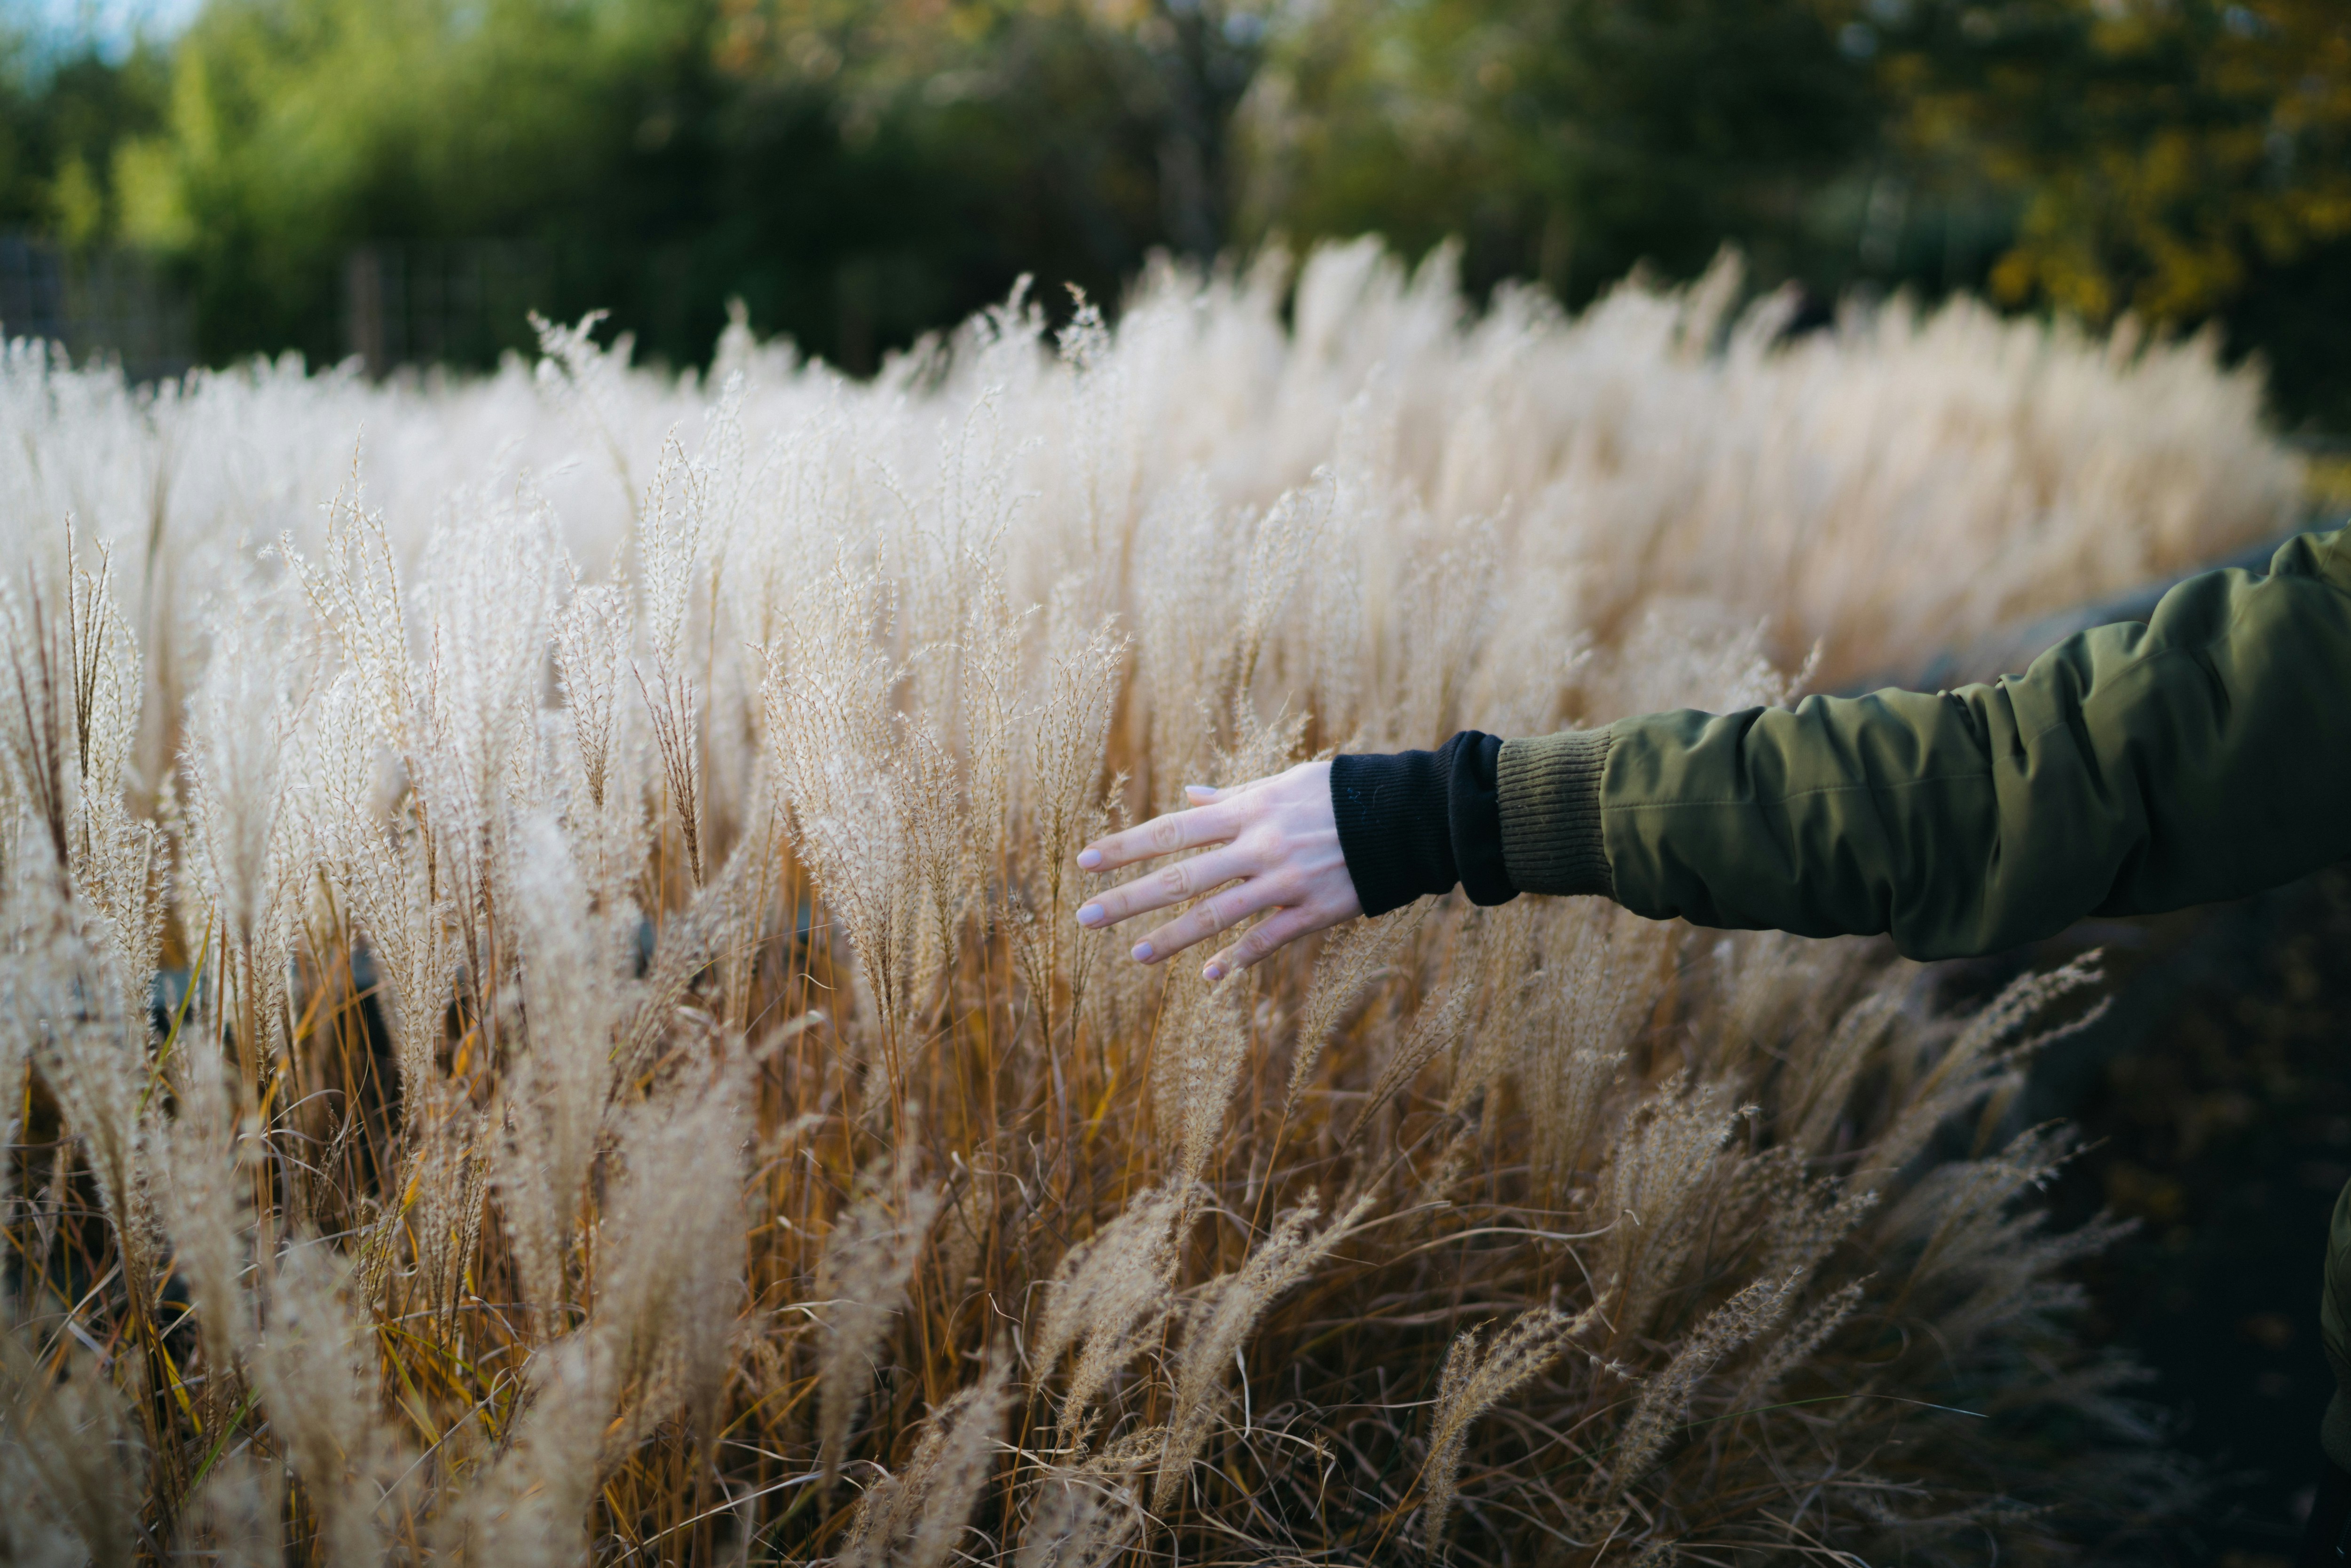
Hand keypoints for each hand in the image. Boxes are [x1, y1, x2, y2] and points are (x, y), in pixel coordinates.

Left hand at [1075, 761, 1361, 980]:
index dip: (1125, 847)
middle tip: (1085, 919)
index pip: (1172, 830)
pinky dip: (1237, 959)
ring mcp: (1285, 881)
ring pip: (1217, 914)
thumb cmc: (1339, 795)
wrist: (1406, 816)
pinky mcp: (1314, 911)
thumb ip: (1233, 797)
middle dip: (1130, 898)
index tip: (1085, 862)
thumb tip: (1189, 797)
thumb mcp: (1283, 783)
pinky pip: (1267, 940)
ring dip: (1173, 938)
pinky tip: (1209, 977)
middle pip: (1181, 876)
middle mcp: (1258, 846)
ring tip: (1136, 956)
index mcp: (1247, 810)